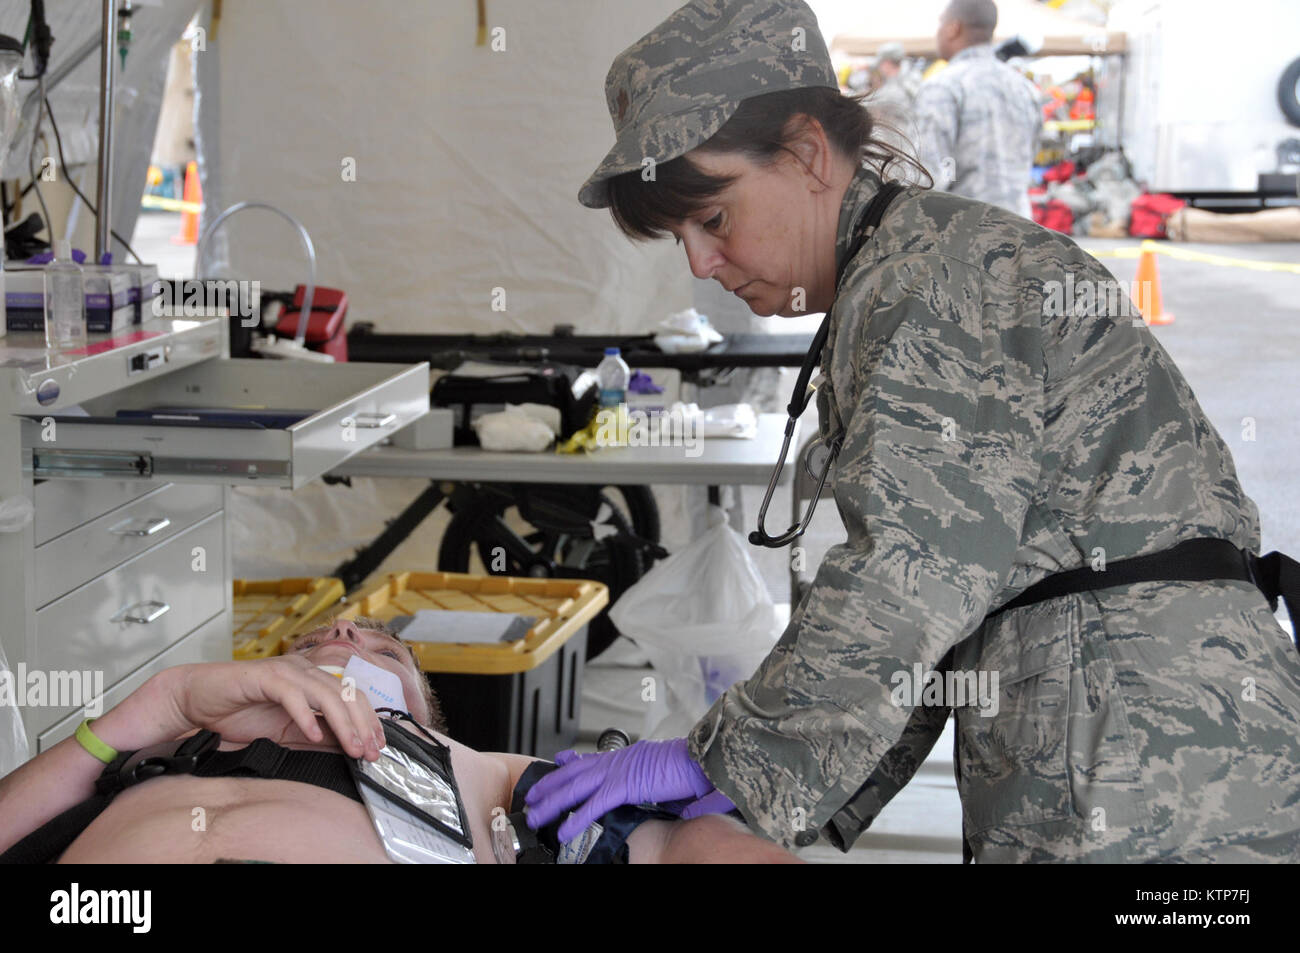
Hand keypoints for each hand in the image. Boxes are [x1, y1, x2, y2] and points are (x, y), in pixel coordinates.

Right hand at [161, 657, 386, 760]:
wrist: (196, 700)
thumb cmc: (238, 713)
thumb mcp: (285, 732)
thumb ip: (315, 736)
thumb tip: (347, 747)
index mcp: (313, 680)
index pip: (353, 697)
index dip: (370, 721)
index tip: (379, 747)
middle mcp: (304, 671)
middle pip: (348, 694)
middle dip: (364, 725)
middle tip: (371, 752)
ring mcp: (286, 670)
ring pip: (327, 694)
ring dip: (343, 724)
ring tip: (352, 748)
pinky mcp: (264, 676)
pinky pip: (292, 695)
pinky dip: (305, 716)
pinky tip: (312, 736)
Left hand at [524, 738, 715, 840]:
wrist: (705, 758)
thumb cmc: (695, 768)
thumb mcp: (671, 777)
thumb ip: (662, 789)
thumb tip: (672, 805)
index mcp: (628, 757)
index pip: (592, 758)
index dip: (571, 761)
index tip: (558, 761)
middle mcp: (618, 760)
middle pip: (574, 772)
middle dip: (550, 785)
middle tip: (533, 796)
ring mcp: (619, 771)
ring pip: (575, 787)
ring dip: (552, 802)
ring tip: (536, 816)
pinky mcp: (625, 786)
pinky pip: (594, 805)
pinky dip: (576, 818)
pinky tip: (564, 831)